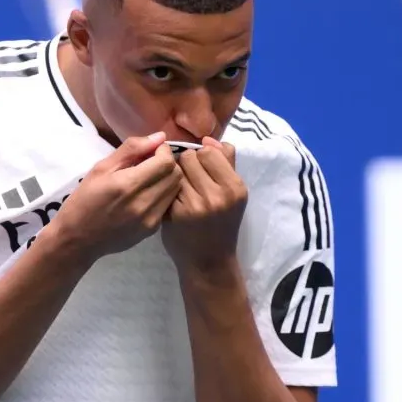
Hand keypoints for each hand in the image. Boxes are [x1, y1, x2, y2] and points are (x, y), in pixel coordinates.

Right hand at [50, 132, 182, 261]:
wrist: (77, 239)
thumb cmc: (84, 199)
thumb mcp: (101, 168)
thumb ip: (131, 149)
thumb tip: (159, 137)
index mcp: (128, 184)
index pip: (165, 162)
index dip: (163, 151)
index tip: (152, 150)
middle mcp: (144, 203)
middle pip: (175, 175)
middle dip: (167, 163)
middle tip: (151, 162)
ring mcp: (150, 219)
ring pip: (175, 190)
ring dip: (167, 179)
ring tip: (149, 178)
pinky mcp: (152, 230)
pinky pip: (168, 204)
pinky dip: (163, 194)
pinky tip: (147, 194)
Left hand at [162, 137, 247, 270]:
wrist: (208, 262)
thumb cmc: (222, 224)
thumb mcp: (233, 193)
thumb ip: (226, 162)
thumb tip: (209, 139)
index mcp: (235, 187)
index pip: (209, 151)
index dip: (202, 157)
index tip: (203, 170)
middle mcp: (217, 196)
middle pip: (189, 157)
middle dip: (187, 165)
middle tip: (191, 182)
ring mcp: (195, 205)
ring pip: (175, 170)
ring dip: (175, 176)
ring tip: (183, 191)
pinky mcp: (175, 213)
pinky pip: (166, 186)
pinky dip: (168, 191)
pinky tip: (174, 202)